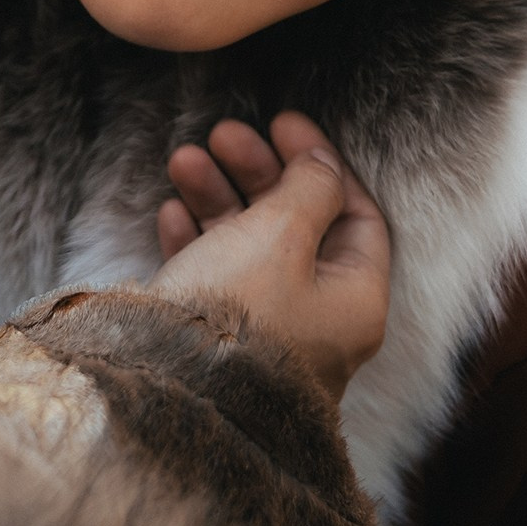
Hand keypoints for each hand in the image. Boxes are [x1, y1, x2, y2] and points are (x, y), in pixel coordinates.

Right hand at [151, 112, 392, 399]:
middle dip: (259, 173)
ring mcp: (268, 335)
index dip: (321, 162)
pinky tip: (170, 212)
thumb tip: (323, 165)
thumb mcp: (281, 235)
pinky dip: (196, 241)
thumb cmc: (240, 317)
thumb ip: (309, 189)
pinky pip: (215, 280)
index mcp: (355, 300)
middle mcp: (318, 321)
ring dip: (219, 197)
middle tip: (223, 134)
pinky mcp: (221, 345)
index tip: (281, 124)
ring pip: (250, 248)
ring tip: (183, 161)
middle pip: (299, 226)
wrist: (174, 401)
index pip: (356, 215)